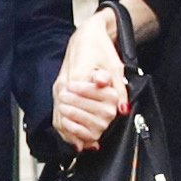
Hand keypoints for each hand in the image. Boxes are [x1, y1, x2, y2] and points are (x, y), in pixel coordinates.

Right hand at [52, 9, 126, 150]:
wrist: (86, 37)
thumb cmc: (100, 49)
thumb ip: (119, 90)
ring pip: (61, 119)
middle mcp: (64, 86)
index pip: (82, 111)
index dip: (93, 124)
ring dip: (75, 134)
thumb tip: (123, 109)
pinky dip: (67, 130)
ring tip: (89, 144)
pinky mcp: (58, 92)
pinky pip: (58, 116)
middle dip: (86, 129)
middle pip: (70, 118)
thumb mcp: (116, 68)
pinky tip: (78, 140)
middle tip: (98, 138)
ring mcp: (58, 89)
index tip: (102, 132)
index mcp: (77, 79)